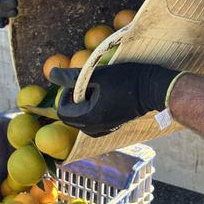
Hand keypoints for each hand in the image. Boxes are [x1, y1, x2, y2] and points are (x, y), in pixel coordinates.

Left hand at [50, 64, 180, 136]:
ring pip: (81, 120)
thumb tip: (50, 74)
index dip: (65, 95)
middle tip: (87, 84)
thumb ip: (71, 77)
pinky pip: (93, 123)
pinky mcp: (112, 127)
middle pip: (70, 118)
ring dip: (82, 105)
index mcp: (89, 117)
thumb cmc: (126, 79)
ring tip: (96, 90)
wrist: (153, 88)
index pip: (62, 111)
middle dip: (73, 100)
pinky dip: (92, 111)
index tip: (78, 82)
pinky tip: (104, 98)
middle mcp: (95, 128)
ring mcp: (104, 129)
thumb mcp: (96, 74)